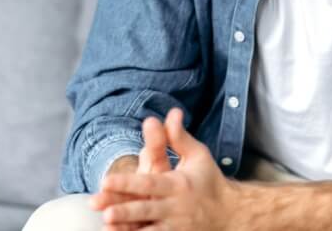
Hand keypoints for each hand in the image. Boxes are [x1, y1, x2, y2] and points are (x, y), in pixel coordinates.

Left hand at [99, 108, 239, 230]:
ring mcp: (175, 227)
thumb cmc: (209, 179)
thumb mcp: (197, 155)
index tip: (106, 181)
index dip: (128, 183)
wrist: (229, 212)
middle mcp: (175, 207)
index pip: (150, 183)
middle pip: (146, 209)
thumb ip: (179, 137)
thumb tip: (172, 112)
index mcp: (179, 184)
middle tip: (102, 209)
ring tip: (105, 226)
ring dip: (126, 230)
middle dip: (124, 210)